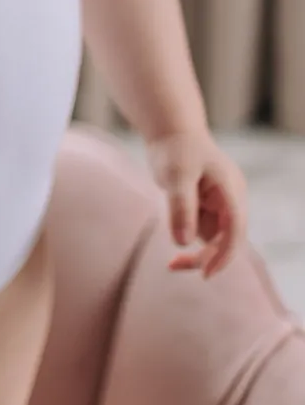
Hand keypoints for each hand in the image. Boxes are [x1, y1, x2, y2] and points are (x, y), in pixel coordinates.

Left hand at [146, 129, 247, 277]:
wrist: (170, 131)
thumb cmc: (175, 149)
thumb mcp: (176, 176)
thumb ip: (180, 207)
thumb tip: (183, 243)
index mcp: (230, 190)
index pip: (234, 229)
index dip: (223, 254)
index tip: (206, 273)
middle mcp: (231, 199)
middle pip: (227, 239)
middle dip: (206, 257)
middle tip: (174, 266)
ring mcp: (221, 204)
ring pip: (215, 239)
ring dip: (198, 252)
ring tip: (173, 261)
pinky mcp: (208, 207)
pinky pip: (204, 231)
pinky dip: (190, 239)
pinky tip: (175, 242)